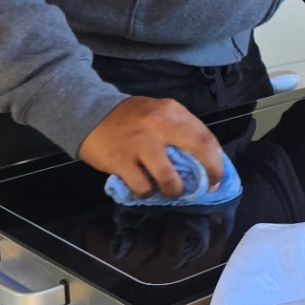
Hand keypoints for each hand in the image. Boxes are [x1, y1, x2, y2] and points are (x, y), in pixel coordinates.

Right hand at [78, 95, 225, 198]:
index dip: (216, 161)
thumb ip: (179, 129)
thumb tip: (204, 158)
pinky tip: (146, 189)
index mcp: (172, 111)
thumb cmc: (129, 118)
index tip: (217, 177)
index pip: (206, 137)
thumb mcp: (158, 112)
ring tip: (171, 191)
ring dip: (174, 190)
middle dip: (209, 175)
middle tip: (206, 189)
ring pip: (169, 178)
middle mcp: (159, 124)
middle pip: (199, 150)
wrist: (87, 113)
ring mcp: (140, 143)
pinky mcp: (121, 161)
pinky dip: (148, 193)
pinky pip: (143, 187)